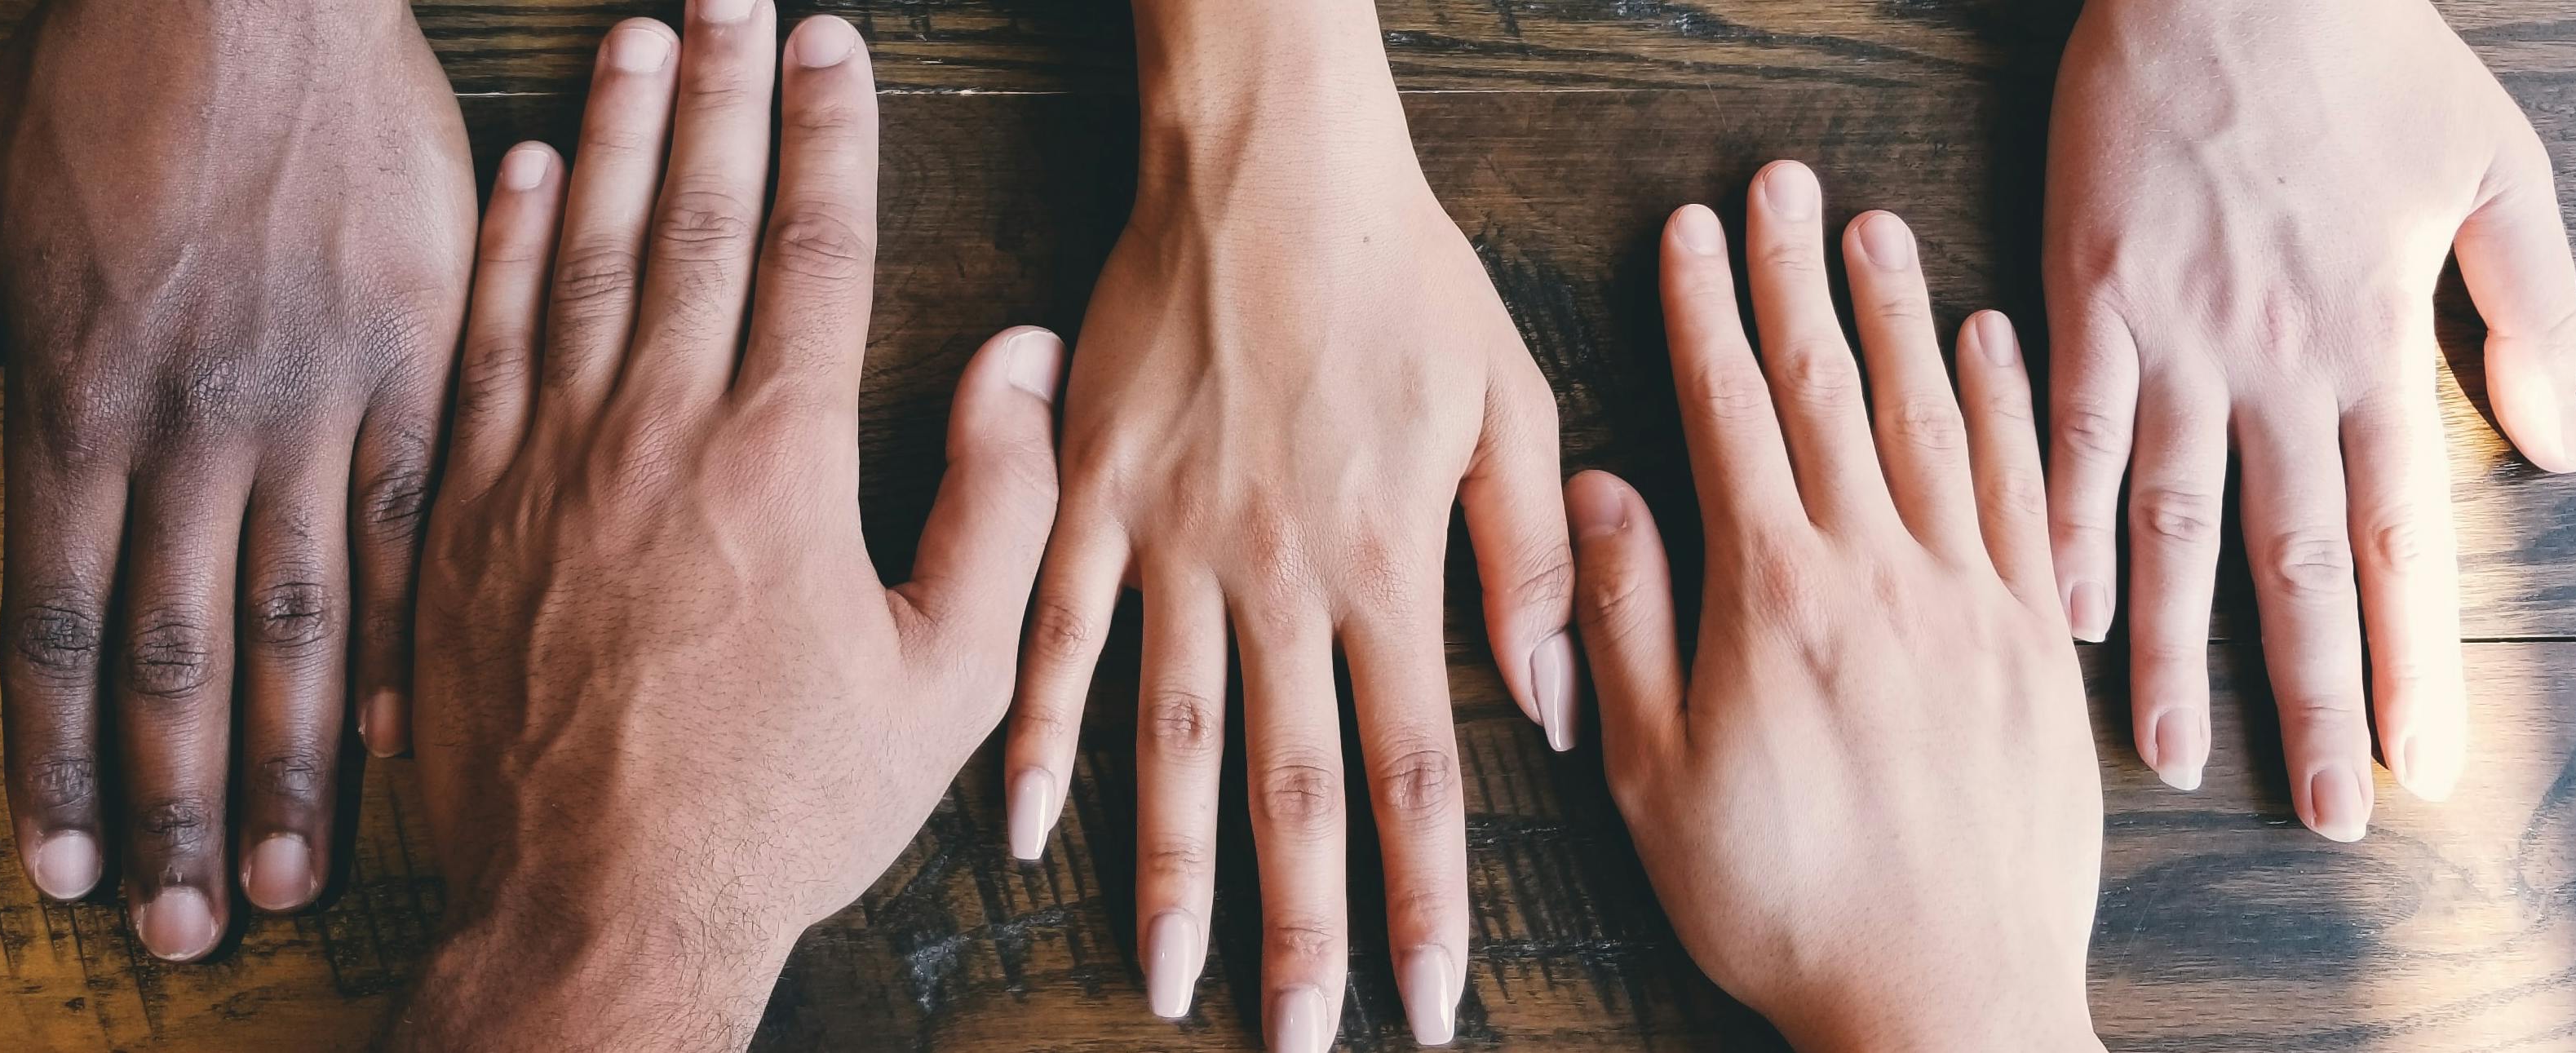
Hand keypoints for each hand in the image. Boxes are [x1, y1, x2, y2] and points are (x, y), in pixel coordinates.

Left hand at [0, 1, 473, 952]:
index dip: (53, 763)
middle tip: (184, 931)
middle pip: (176, 655)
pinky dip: (414, 633)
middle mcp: (192, 425)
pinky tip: (410, 732)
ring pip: (304, 615)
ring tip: (289, 872)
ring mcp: (313, 397)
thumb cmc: (96, 85)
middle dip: (170, 808)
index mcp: (74, 401)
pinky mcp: (414, 358)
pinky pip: (419, 522)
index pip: (54, 625)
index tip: (58, 871)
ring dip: (291, 760)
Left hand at [387, 12, 1061, 1050]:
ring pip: (581, 257)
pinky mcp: (461, 515)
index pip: (811, 249)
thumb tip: (1019, 361)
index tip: (836, 43)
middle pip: (691, 219)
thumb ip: (999, 508)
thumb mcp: (946, 682)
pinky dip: (505, 248)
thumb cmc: (780, 809)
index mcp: (780, 464)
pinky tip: (527, 172)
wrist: (597, 912)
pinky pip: (483, 343)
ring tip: (636, 37)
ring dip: (613, 134)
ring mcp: (544, 468)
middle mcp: (654, 436)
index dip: (828, 131)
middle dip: (720, 91)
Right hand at [994, 3, 1572, 1044]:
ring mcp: (1172, 542)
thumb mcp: (1511, 402)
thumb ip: (1531, 563)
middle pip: (1292, 786)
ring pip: (1169, 739)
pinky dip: (1039, 736)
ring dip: (1171, 871)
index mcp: (1387, 563)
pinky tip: (1024, 830)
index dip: (1424, 901)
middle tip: (1300, 1040)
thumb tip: (1551, 710)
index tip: (1428, 1004)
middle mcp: (1278, 576)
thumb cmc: (1402, 274)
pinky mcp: (1092, 497)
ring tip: (1170, 980)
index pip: (1416, 772)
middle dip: (1301, 928)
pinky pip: (1056, 636)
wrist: (1265, 161)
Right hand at [1578, 167, 2103, 1051]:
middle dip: (1797, 280)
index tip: (1690, 234)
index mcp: (1774, 600)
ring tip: (1877, 233)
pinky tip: (1992, 348)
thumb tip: (1598, 491)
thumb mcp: (1652, 776)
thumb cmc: (1783, 905)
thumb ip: (1622, 622)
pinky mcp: (2037, 648)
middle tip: (1784, 189)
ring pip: (1934, 423)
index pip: (1730, 417)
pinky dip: (2009, 409)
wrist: (1947, 1002)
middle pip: (1832, 393)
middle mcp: (1882, 576)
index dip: (1704, 314)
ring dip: (1901, 317)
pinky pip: (2028, 496)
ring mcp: (1973, 604)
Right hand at [2044, 0, 2575, 835]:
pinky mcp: (2087, 299)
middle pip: (2291, 561)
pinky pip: (2072, 435)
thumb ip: (2534, 310)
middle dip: (2312, 696)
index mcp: (2373, 342)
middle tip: (2322, 811)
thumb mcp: (2495, 169)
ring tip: (2168, 756)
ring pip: (2175, 522)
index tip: (2422, 764)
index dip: (2413, 658)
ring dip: (2173, 650)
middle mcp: (2275, 364)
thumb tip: (2565, 442)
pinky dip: (2065, 527)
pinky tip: (2059, 613)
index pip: (2398, 535)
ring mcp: (2172, 338)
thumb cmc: (2362, 59)